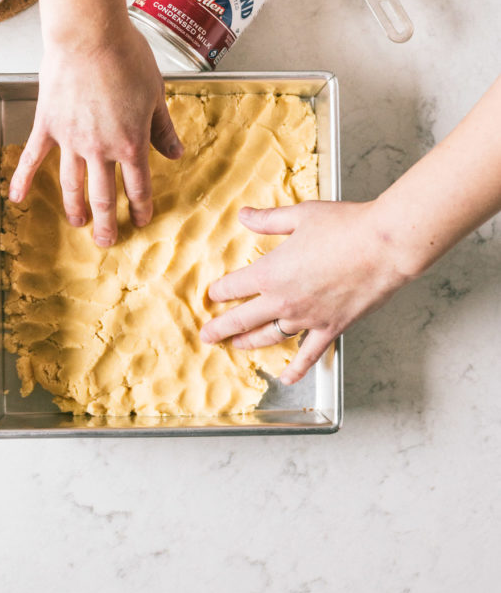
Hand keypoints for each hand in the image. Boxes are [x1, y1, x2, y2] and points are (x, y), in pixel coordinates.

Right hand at [8, 21, 182, 245]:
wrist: (90, 34)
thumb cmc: (126, 57)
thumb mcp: (155, 94)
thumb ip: (162, 129)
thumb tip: (175, 153)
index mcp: (131, 143)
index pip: (139, 186)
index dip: (142, 206)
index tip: (142, 220)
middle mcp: (100, 149)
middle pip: (105, 196)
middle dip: (108, 222)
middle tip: (107, 241)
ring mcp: (71, 140)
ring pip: (72, 184)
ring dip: (75, 208)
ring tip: (78, 223)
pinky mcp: (48, 125)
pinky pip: (34, 158)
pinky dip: (24, 179)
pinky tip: (17, 198)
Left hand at [200, 201, 409, 383]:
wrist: (385, 246)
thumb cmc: (346, 226)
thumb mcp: (300, 216)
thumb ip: (268, 219)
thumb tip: (244, 215)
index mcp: (271, 272)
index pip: (233, 286)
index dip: (219, 291)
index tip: (212, 295)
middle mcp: (283, 300)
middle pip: (242, 319)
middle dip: (220, 328)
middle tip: (206, 335)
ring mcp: (306, 318)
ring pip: (269, 336)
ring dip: (249, 343)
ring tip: (236, 346)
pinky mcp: (330, 328)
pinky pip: (308, 354)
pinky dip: (296, 368)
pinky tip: (286, 377)